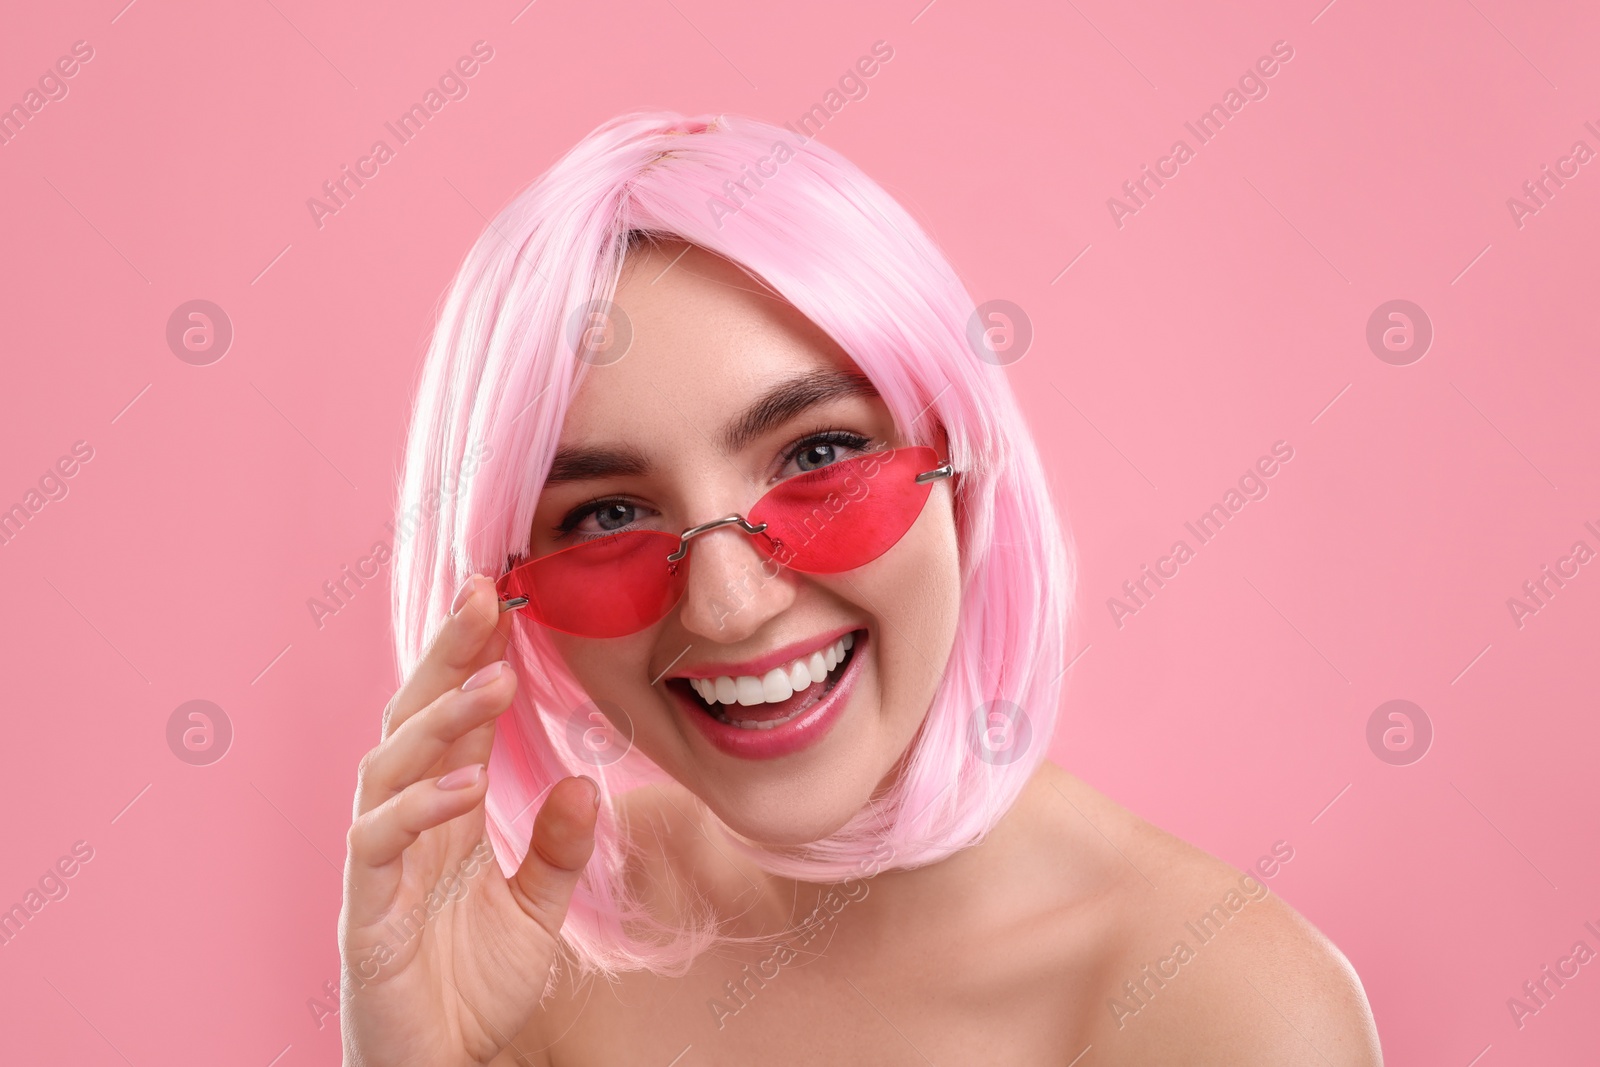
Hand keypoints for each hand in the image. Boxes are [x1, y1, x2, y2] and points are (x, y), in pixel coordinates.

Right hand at [338, 574, 597, 1066]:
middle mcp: (402, 825)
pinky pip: (378, 844)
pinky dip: (417, 808)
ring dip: (441, 721)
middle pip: (411, 720)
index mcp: (440, 815)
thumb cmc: (473, 990)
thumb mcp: (538, 911)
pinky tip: (462, 785)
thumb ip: (559, 849)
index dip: (470, 658)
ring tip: (492, 681)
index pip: (450, 719)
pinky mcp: (366, 913)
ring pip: (389, 767)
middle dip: (445, 656)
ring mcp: (379, 866)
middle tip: (482, 595)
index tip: (501, 596)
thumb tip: (588, 782)